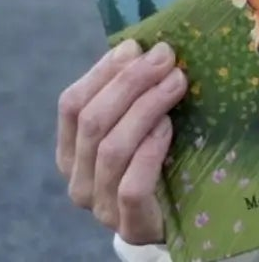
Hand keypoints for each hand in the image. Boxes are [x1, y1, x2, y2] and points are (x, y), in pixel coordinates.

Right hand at [56, 38, 187, 243]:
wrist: (170, 213)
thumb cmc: (153, 156)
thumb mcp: (137, 121)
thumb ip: (133, 91)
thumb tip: (146, 45)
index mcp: (71, 148)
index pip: (72, 104)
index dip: (104, 71)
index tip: (137, 46)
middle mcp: (77, 177)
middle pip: (93, 121)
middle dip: (131, 81)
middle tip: (167, 56)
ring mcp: (99, 203)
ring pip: (112, 148)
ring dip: (147, 106)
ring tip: (177, 81)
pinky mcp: (128, 222)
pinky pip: (131, 185)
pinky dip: (150, 151)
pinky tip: (169, 128)